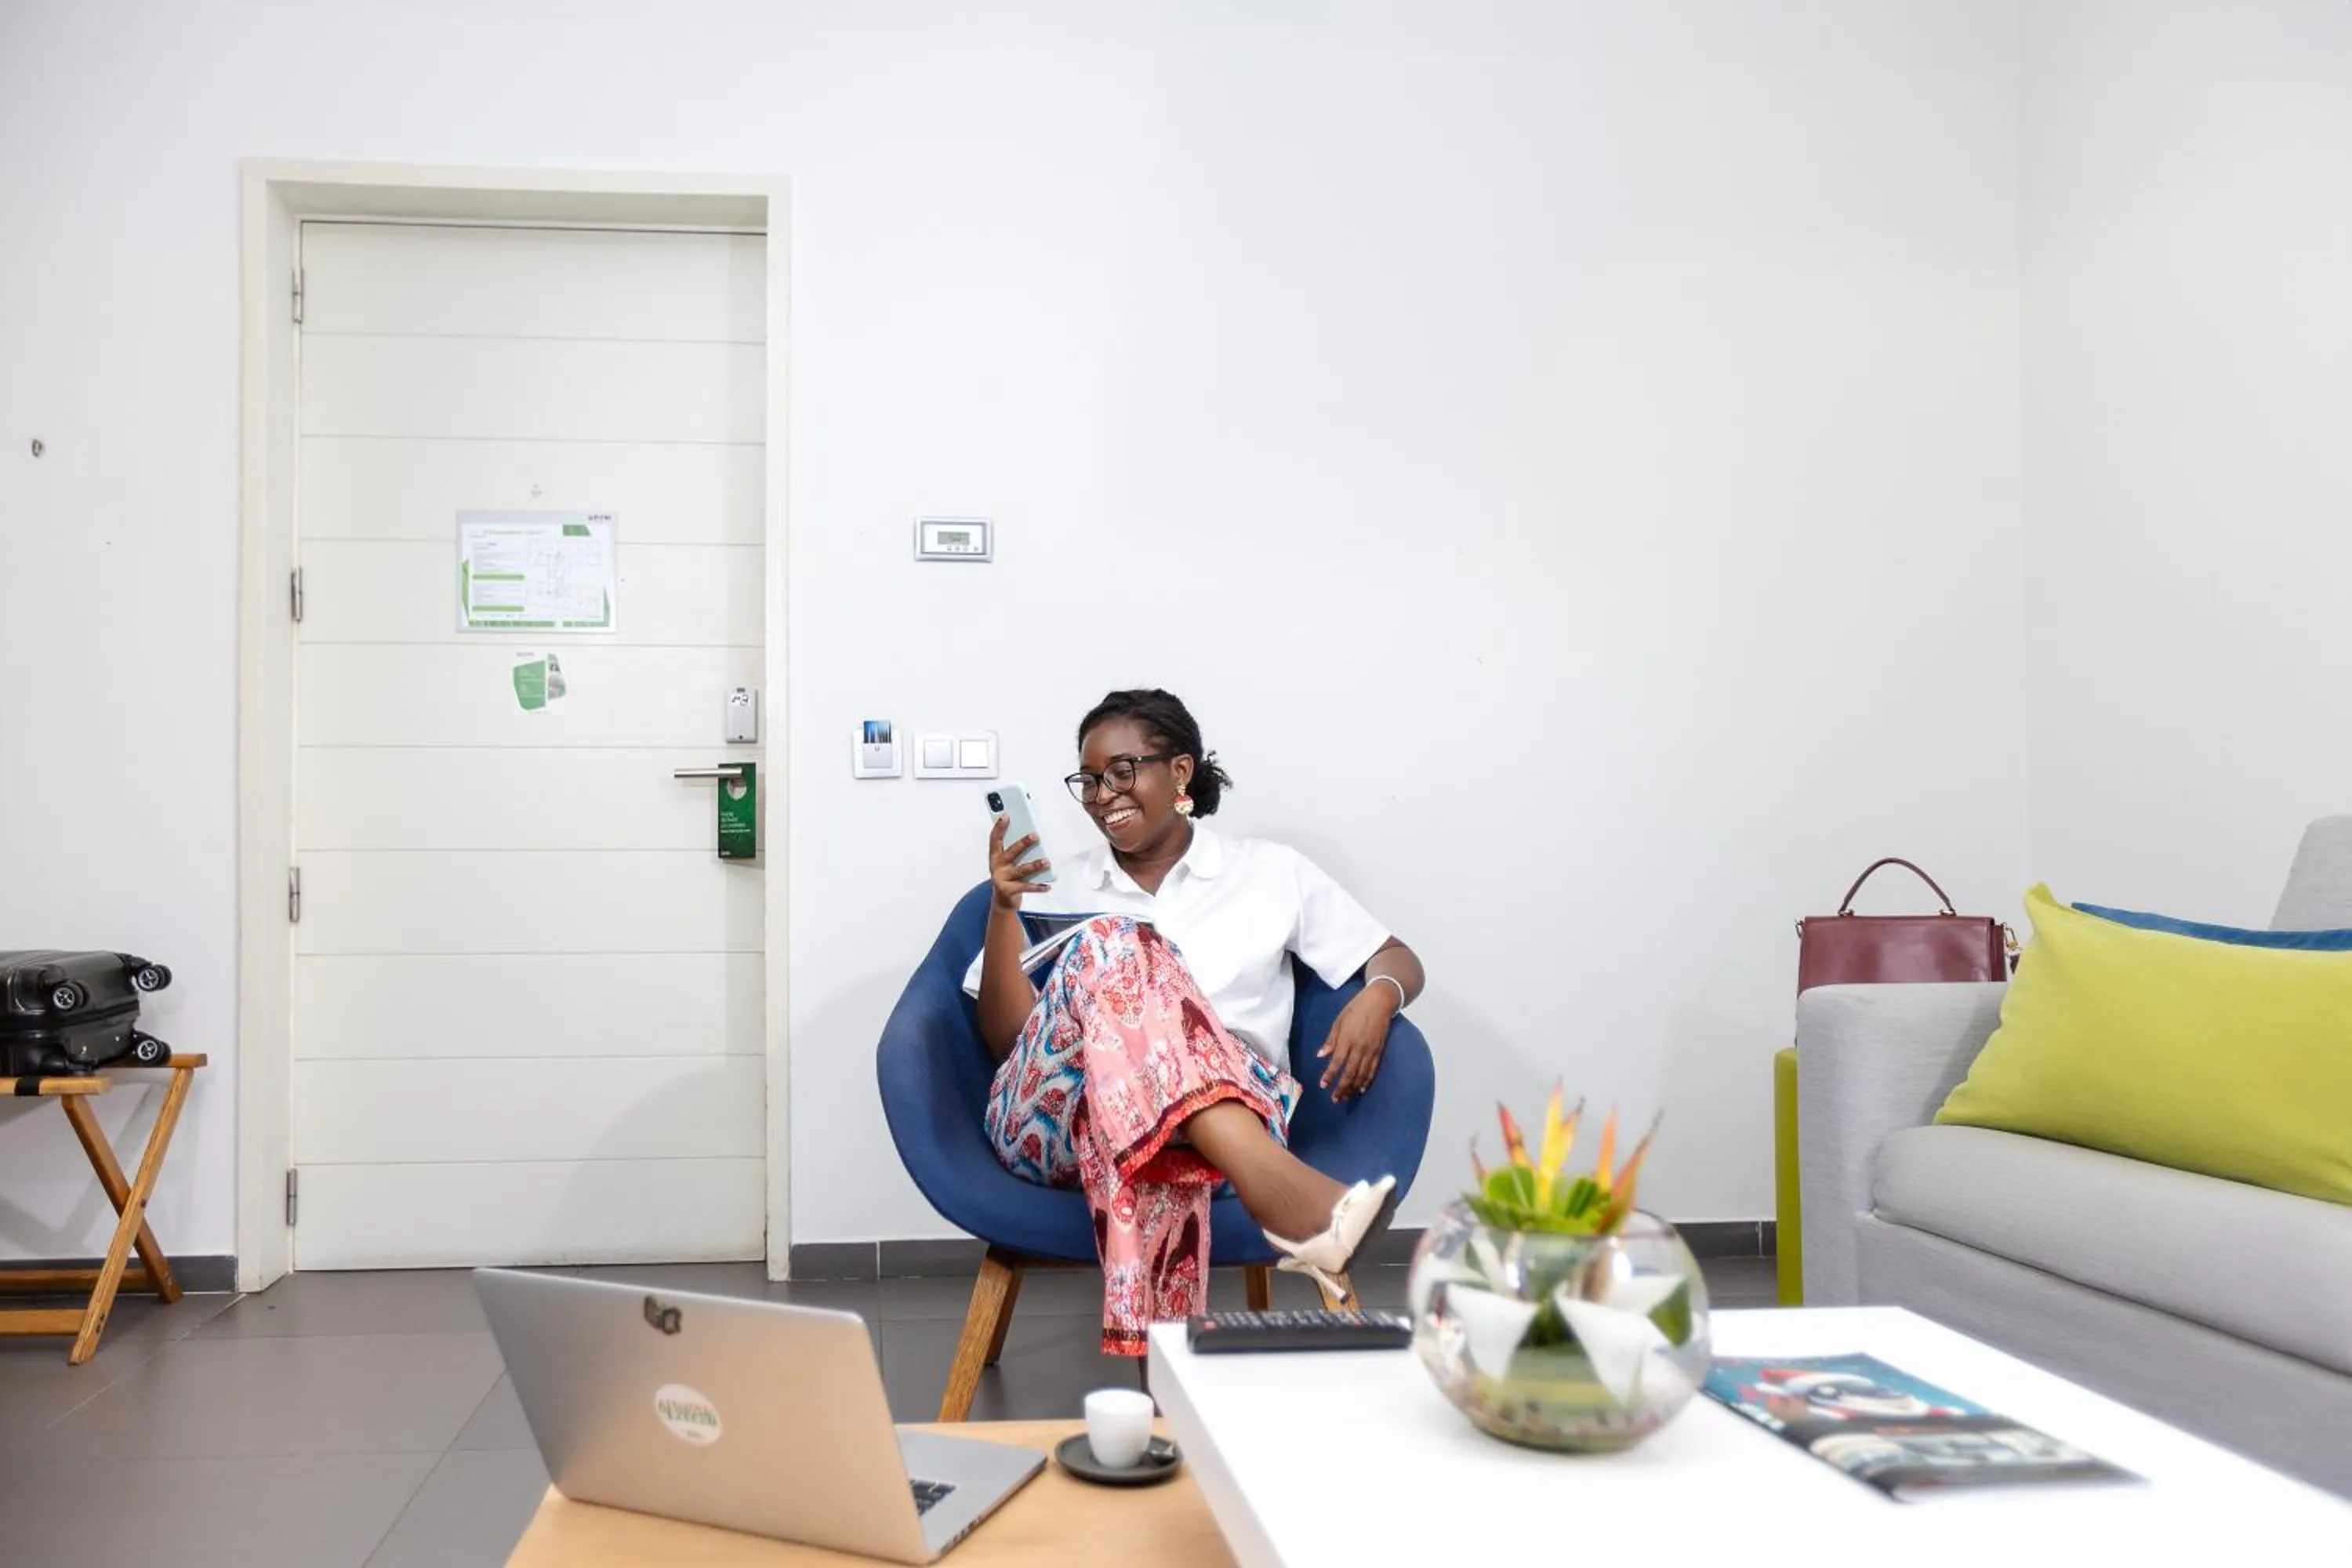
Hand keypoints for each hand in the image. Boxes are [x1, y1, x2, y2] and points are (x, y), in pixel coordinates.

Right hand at [988, 814, 1051, 912]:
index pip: (995, 839)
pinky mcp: (1009, 891)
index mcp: (995, 857)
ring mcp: (1002, 879)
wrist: (1002, 901)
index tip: (1006, 815)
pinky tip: (1048, 885)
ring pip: (1021, 870)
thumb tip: (1031, 837)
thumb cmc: (1007, 877)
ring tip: (1046, 861)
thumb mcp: (1007, 863)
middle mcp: (996, 866)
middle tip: (1035, 835)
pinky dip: (1038, 887)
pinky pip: (1026, 887)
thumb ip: (1014, 851)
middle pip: (1011, 852)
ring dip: (1035, 865)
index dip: (999, 827)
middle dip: (1023, 843)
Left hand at [1316, 986, 1396, 1101]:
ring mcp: (1371, 1051)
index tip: (1323, 1085)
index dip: (1330, 1075)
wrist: (1379, 1002)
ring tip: (1345, 1097)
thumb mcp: (1339, 1021)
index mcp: (1347, 1039)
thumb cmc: (1356, 1009)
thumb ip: (1331, 1040)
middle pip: (1350, 1073)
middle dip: (1341, 1088)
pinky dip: (1367, 1081)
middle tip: (1334, 1099)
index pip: (1337, 1063)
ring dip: (1353, 1088)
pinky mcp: (1379, 1051)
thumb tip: (1321, 1055)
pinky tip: (1362, 1089)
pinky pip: (1373, 1070)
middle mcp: (1359, 1048)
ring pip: (1361, 1075)